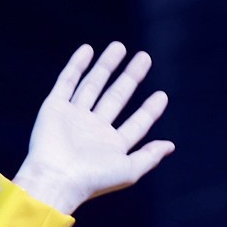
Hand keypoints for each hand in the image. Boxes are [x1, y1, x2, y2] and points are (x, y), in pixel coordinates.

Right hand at [13, 42, 173, 214]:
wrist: (56, 179)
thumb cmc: (93, 179)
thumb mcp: (129, 171)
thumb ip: (150, 157)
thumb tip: (171, 145)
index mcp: (111, 146)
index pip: (136, 123)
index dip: (149, 110)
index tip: (162, 95)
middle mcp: (93, 130)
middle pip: (116, 98)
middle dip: (130, 78)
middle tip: (145, 58)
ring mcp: (73, 118)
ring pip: (93, 86)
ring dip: (106, 66)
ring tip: (120, 47)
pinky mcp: (55, 108)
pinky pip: (66, 82)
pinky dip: (76, 66)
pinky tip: (88, 50)